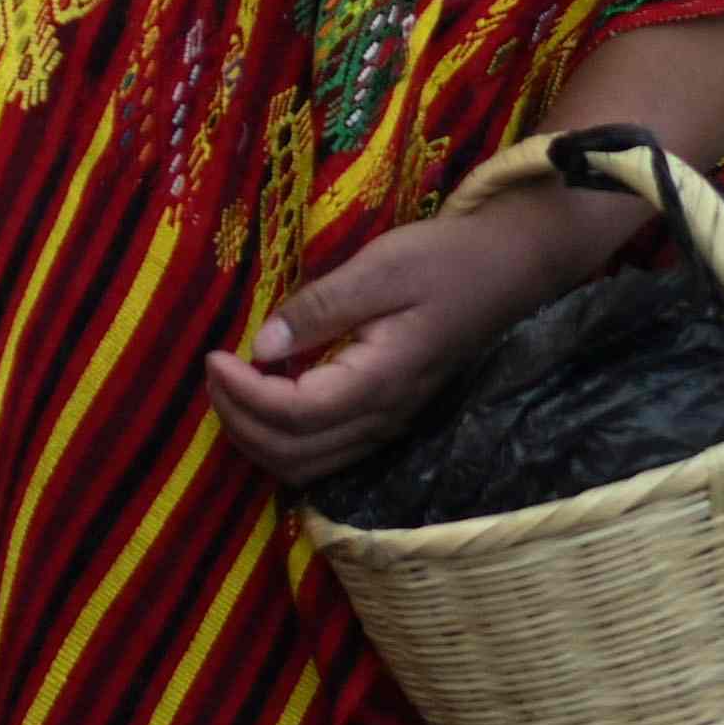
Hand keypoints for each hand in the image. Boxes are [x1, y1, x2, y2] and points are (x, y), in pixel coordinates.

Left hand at [202, 187, 624, 488]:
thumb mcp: (380, 268)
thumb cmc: (446, 260)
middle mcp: (383, 418)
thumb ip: (320, 309)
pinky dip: (286, 438)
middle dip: (239, 421)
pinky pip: (326, 452)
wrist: (509, 269)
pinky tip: (270, 398)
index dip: (242, 394)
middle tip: (214, 372)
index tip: (214, 355)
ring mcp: (389, 424)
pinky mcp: (390, 416)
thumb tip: (262, 345)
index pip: (292, 414)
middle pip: (292, 454)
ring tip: (232, 388)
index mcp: (379, 382)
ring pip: (308, 464)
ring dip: (258, 437)